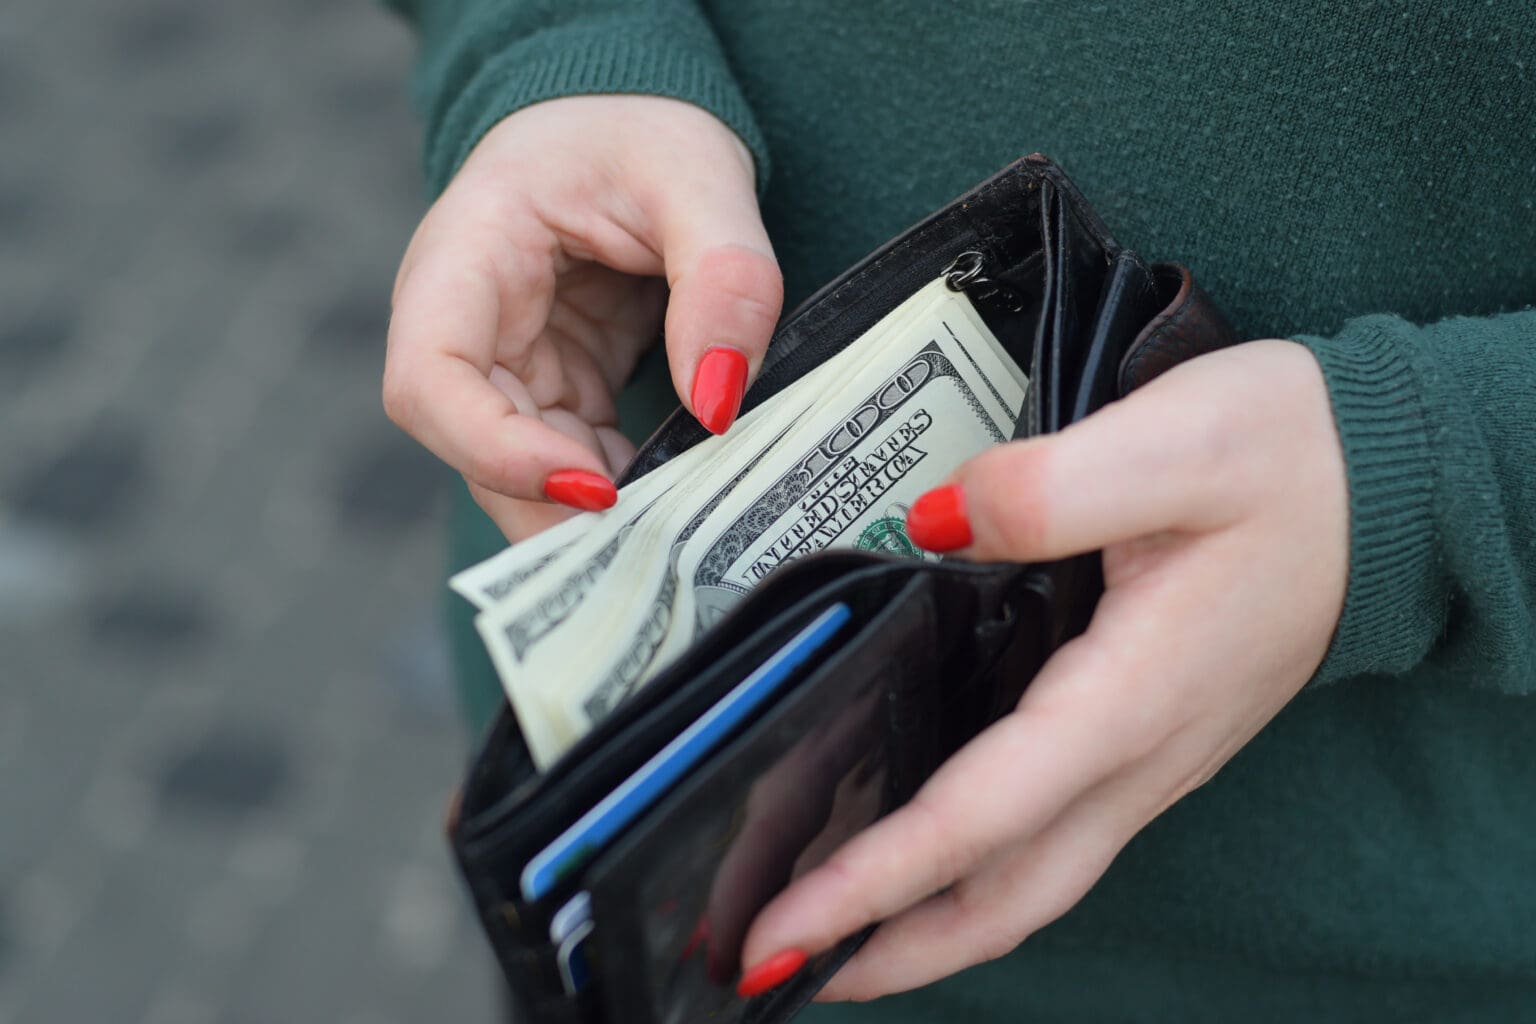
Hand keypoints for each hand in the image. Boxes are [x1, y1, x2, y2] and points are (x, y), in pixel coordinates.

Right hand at [384, 96, 781, 540]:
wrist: (627, 119)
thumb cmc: (641, 129)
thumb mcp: (699, 177)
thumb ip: (723, 278)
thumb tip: (718, 402)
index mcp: (466, 256)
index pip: (429, 382)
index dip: (494, 451)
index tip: (595, 486)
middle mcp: (466, 324)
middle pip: (473, 451)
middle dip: (556, 510)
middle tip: (658, 545)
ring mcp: (508, 364)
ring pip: (523, 472)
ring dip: (593, 515)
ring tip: (680, 534)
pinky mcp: (555, 387)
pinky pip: (574, 460)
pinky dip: (624, 492)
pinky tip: (682, 503)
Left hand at [736, 340, 1348, 1000]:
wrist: (1388, 486)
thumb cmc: (1292, 463)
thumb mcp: (1177, 441)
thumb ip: (1047, 488)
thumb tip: (934, 523)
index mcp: (1130, 696)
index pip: (977, 818)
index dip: (874, 881)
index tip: (785, 933)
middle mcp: (1140, 754)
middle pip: (1003, 896)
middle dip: (891, 949)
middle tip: (782, 971)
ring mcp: (1150, 758)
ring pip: (1031, 882)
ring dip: (930, 927)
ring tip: (837, 940)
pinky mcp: (1151, 739)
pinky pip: (1056, 840)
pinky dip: (979, 874)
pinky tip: (934, 856)